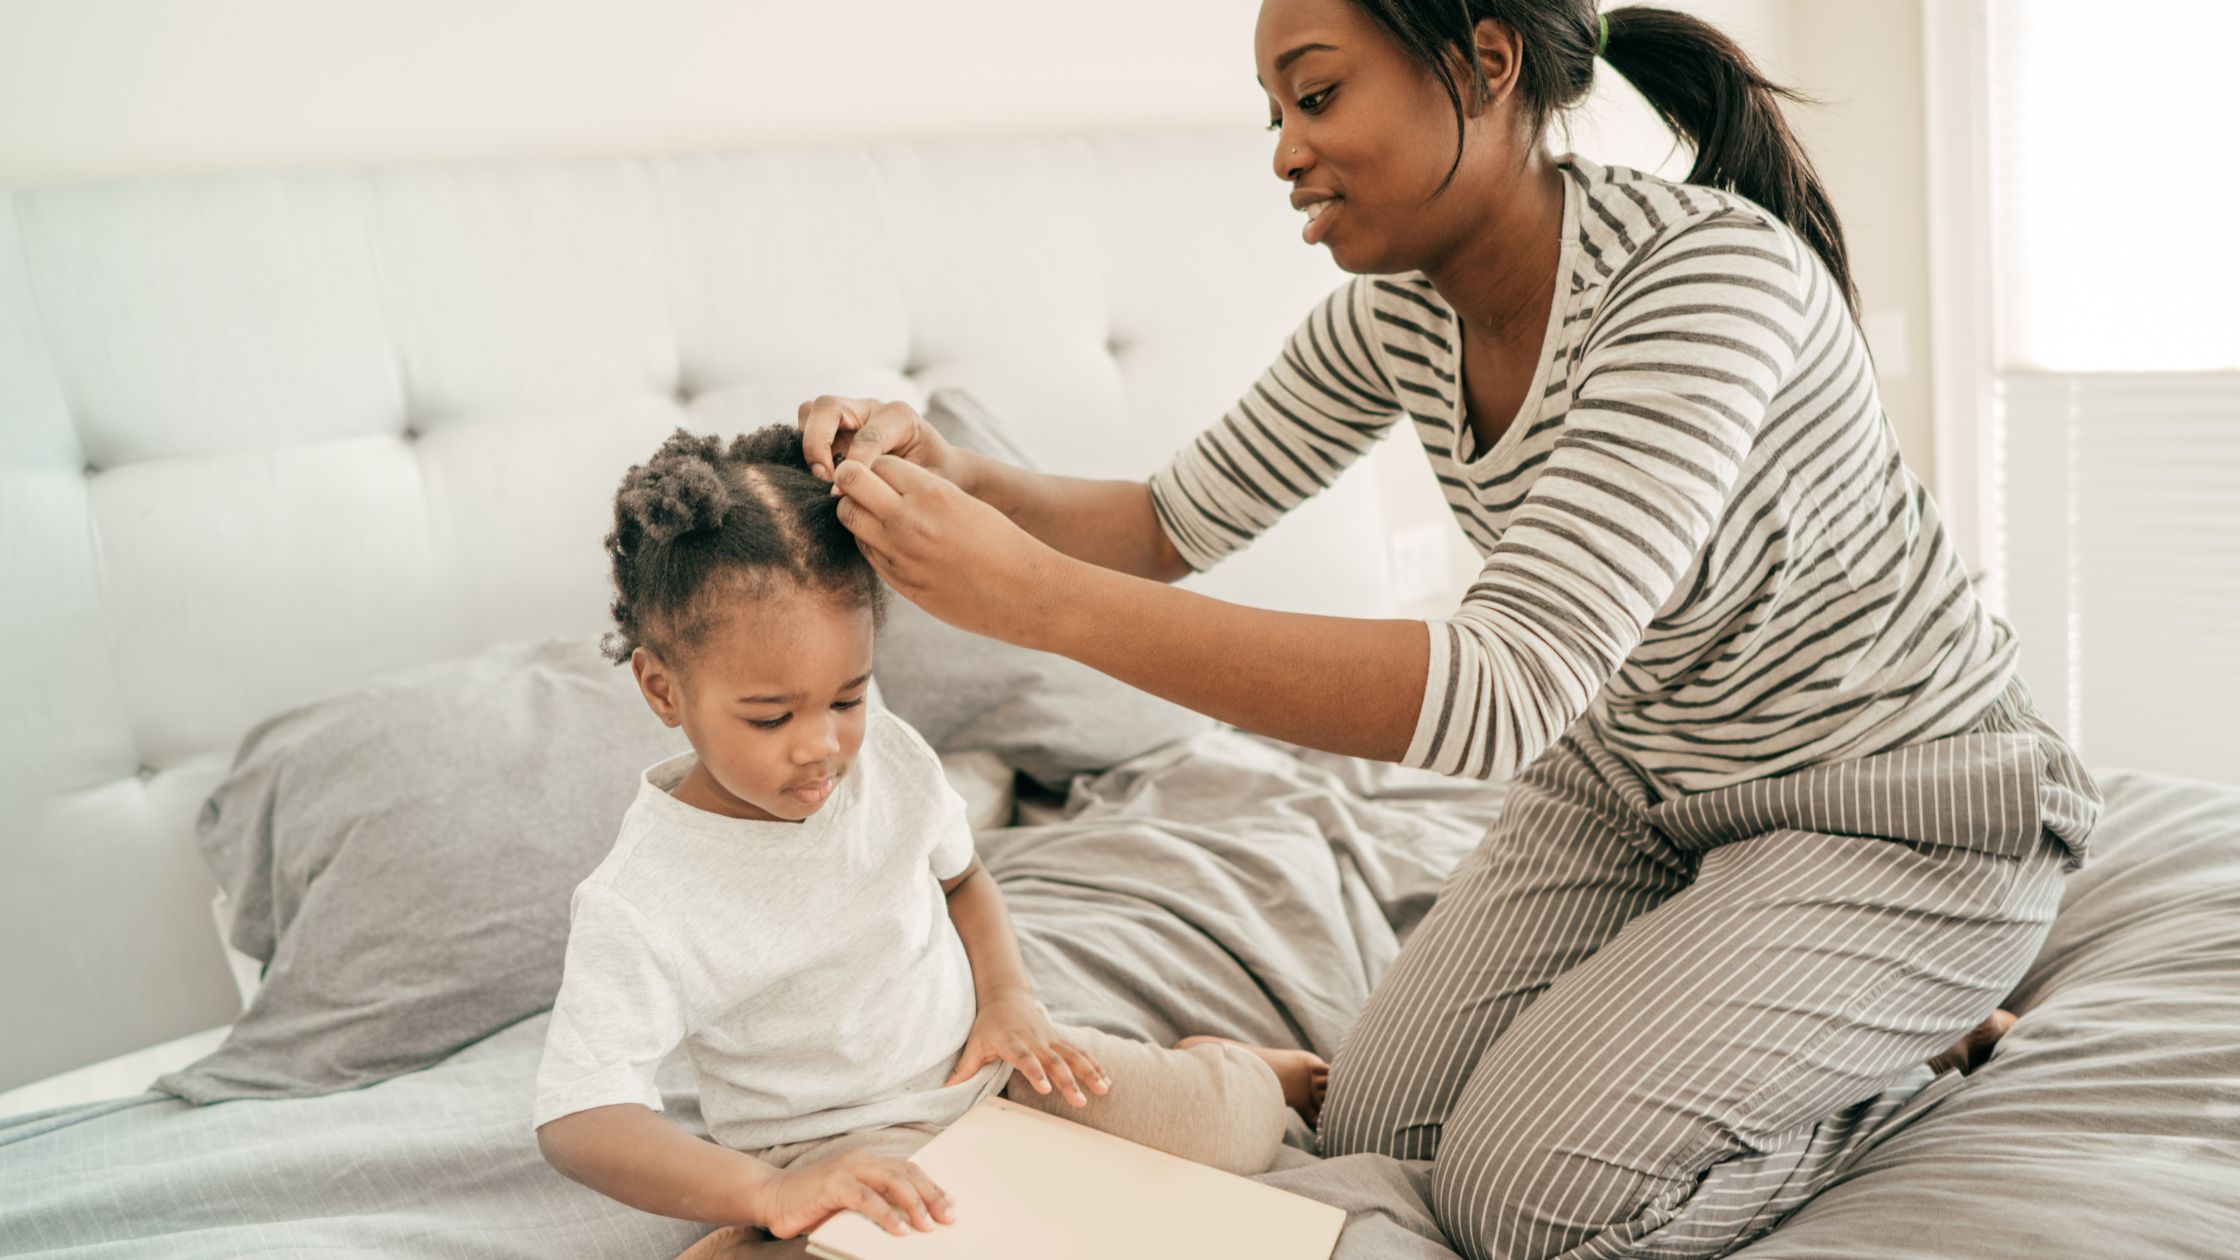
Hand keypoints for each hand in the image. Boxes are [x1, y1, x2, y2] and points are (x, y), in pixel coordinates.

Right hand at [752, 1149, 953, 1239]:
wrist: (772, 1198)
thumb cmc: (811, 1205)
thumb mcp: (849, 1205)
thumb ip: (874, 1207)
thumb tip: (908, 1224)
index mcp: (867, 1162)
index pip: (908, 1170)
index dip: (931, 1186)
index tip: (950, 1204)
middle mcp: (860, 1160)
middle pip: (906, 1173)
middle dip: (931, 1195)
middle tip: (948, 1216)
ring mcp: (846, 1169)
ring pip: (891, 1181)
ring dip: (914, 1204)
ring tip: (928, 1226)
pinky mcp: (832, 1184)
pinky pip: (866, 1198)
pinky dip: (885, 1215)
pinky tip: (899, 1230)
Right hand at [797, 396, 966, 488]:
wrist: (939, 468)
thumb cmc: (938, 475)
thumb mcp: (934, 480)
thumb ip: (906, 482)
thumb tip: (867, 490)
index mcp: (900, 417)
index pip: (868, 435)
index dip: (856, 465)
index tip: (847, 492)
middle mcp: (870, 409)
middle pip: (827, 406)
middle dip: (818, 443)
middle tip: (825, 478)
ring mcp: (850, 417)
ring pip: (811, 411)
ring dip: (809, 443)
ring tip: (822, 476)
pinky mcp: (835, 431)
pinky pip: (807, 428)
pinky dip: (806, 450)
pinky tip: (821, 477)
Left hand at [830, 455, 1069, 643]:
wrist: (1023, 592)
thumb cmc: (1000, 543)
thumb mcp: (962, 502)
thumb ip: (922, 492)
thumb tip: (882, 484)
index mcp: (932, 493)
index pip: (877, 462)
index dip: (878, 466)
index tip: (884, 475)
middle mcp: (909, 521)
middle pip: (850, 483)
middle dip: (852, 482)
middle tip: (862, 488)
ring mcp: (899, 554)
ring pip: (849, 518)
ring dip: (857, 512)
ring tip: (877, 516)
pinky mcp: (899, 581)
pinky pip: (866, 551)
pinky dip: (869, 542)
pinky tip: (889, 543)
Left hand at [943, 990, 1109, 1107]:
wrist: (1006, 996)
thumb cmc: (988, 1025)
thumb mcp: (973, 1045)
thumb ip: (963, 1070)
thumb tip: (942, 1092)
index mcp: (1012, 1042)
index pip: (1025, 1058)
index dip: (1035, 1072)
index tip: (1045, 1088)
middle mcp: (1035, 1040)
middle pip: (1054, 1061)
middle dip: (1068, 1081)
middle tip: (1079, 1101)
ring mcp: (1050, 1038)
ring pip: (1073, 1055)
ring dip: (1089, 1073)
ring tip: (1104, 1090)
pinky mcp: (1060, 1039)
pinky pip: (1080, 1053)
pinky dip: (1095, 1066)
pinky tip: (1107, 1081)